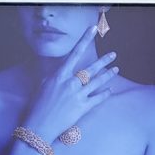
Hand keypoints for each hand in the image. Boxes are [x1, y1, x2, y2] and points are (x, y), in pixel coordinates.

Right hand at [21, 26, 119, 141]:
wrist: (39, 125)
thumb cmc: (38, 105)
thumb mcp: (43, 85)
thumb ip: (54, 76)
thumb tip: (59, 69)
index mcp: (60, 75)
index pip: (75, 53)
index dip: (84, 39)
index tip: (92, 29)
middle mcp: (70, 83)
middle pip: (91, 68)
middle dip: (104, 60)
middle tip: (114, 54)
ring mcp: (78, 95)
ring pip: (98, 82)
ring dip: (108, 75)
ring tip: (116, 69)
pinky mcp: (83, 108)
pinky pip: (98, 98)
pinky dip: (105, 94)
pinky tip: (110, 90)